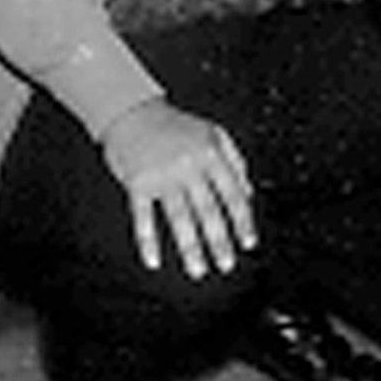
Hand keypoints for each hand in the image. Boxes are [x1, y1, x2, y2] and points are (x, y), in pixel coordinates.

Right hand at [100, 98, 256, 280]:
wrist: (132, 110)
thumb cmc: (174, 124)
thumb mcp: (213, 133)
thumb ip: (235, 161)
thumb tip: (248, 194)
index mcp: (211, 154)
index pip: (232, 194)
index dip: (243, 221)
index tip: (248, 243)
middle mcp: (189, 166)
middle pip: (208, 211)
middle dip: (219, 241)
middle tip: (226, 265)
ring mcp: (162, 175)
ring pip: (179, 218)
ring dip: (190, 248)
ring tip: (198, 270)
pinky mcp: (137, 182)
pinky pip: (143, 217)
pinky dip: (148, 240)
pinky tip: (154, 260)